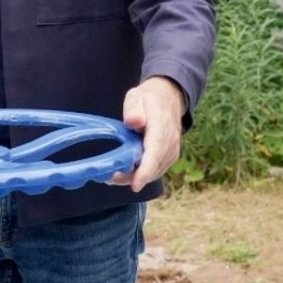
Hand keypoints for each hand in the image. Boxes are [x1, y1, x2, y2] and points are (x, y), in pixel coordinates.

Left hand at [108, 75, 184, 191]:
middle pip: (153, 167)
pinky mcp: (169, 156)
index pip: (155, 153)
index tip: (135, 185)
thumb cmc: (148, 98)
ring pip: (155, 172)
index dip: (145, 171)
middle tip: (110, 178)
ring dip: (135, 177)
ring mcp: (171, 150)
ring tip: (113, 177)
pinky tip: (126, 172)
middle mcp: (170, 142)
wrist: (168, 98)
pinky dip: (142, 174)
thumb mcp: (137, 97)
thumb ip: (134, 110)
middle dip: (133, 177)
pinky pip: (156, 169)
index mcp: (161, 127)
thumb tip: (132, 122)